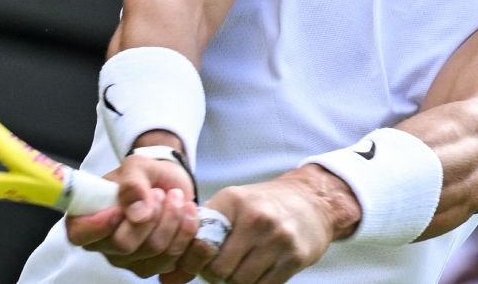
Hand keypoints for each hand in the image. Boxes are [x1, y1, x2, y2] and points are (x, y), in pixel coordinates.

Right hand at [66, 154, 199, 277]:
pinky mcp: (158, 267)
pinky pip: (176, 265)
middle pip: (125, 246)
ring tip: (177, 198)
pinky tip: (189, 216)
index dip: (97, 226)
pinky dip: (188, 236)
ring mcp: (132, 261)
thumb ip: (133, 183)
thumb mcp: (137, 166)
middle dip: (151, 216)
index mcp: (90, 219)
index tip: (119, 209)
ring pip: (155, 253)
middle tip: (161, 194)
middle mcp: (107, 246)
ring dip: (174, 221)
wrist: (171, 184)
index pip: (80, 235)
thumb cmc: (146, 175)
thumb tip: (137, 212)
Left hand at [162, 165, 360, 283]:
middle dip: (214, 275)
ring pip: (241, 281)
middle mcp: (256, 218)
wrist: (310, 202)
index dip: (193, 261)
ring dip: (234, 282)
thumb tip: (166, 276)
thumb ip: (200, 233)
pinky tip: (256, 271)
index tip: (197, 262)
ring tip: (237, 269)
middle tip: (217, 270)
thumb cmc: (260, 206)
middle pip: (219, 269)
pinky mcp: (296, 257)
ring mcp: (278, 238)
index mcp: (233, 201)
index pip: (200, 242)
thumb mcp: (231, 205)